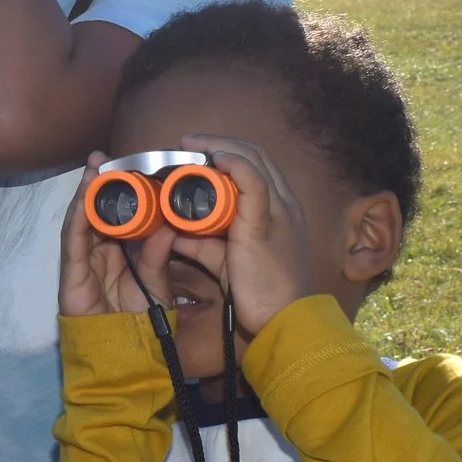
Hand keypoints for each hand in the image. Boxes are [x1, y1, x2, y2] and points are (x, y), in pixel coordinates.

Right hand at [60, 153, 178, 317]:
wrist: (125, 354)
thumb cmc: (141, 321)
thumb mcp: (157, 283)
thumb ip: (159, 255)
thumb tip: (169, 224)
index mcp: (120, 251)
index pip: (118, 214)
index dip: (120, 190)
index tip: (127, 165)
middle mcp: (99, 252)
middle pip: (96, 211)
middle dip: (97, 184)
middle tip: (103, 158)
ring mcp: (83, 262)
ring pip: (81, 221)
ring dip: (84, 194)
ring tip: (92, 170)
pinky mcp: (71, 275)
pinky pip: (73, 243)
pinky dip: (76, 220)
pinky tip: (82, 202)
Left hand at [183, 134, 318, 333]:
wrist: (285, 319)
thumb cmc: (263, 294)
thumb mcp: (228, 263)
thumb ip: (205, 245)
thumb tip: (175, 232)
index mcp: (279, 210)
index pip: (257, 165)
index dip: (227, 152)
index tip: (196, 153)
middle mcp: (283, 203)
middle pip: (255, 154)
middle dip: (219, 142)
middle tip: (187, 144)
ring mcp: (278, 210)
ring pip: (254, 160)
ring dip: (220, 146)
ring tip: (191, 146)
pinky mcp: (265, 222)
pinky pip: (254, 181)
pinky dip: (234, 164)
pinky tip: (215, 159)